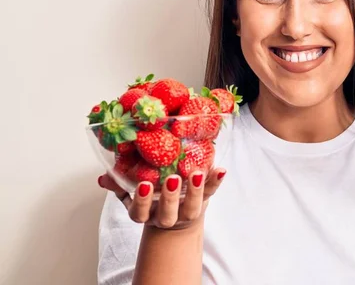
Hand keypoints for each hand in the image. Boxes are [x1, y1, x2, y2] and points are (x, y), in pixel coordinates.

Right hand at [98, 168, 225, 228]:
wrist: (179, 214)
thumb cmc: (152, 198)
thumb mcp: (132, 194)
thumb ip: (118, 185)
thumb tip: (103, 177)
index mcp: (147, 214)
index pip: (140, 213)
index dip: (141, 201)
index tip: (143, 184)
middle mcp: (167, 216)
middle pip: (168, 214)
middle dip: (169, 197)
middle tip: (172, 179)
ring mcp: (187, 210)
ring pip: (192, 208)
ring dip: (195, 191)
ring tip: (196, 173)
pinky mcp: (204, 200)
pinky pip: (211, 193)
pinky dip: (216, 181)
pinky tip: (220, 169)